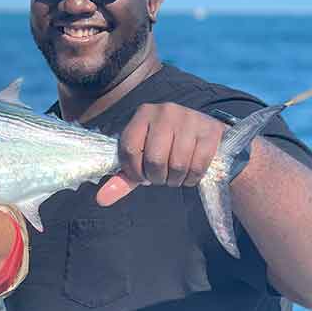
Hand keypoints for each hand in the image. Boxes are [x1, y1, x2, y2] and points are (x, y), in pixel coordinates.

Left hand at [96, 102, 226, 206]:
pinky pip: (198, 166)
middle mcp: (165, 111)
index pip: (129, 149)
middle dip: (157, 177)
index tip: (141, 177)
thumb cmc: (166, 147)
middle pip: (154, 159)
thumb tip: (101, 199)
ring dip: (175, 179)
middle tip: (161, 177)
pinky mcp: (210, 130)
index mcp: (143, 113)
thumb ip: (122, 178)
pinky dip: (192, 178)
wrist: (204, 133)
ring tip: (175, 176)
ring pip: (177, 164)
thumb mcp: (142, 158)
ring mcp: (189, 118)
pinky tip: (190, 174)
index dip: (134, 171)